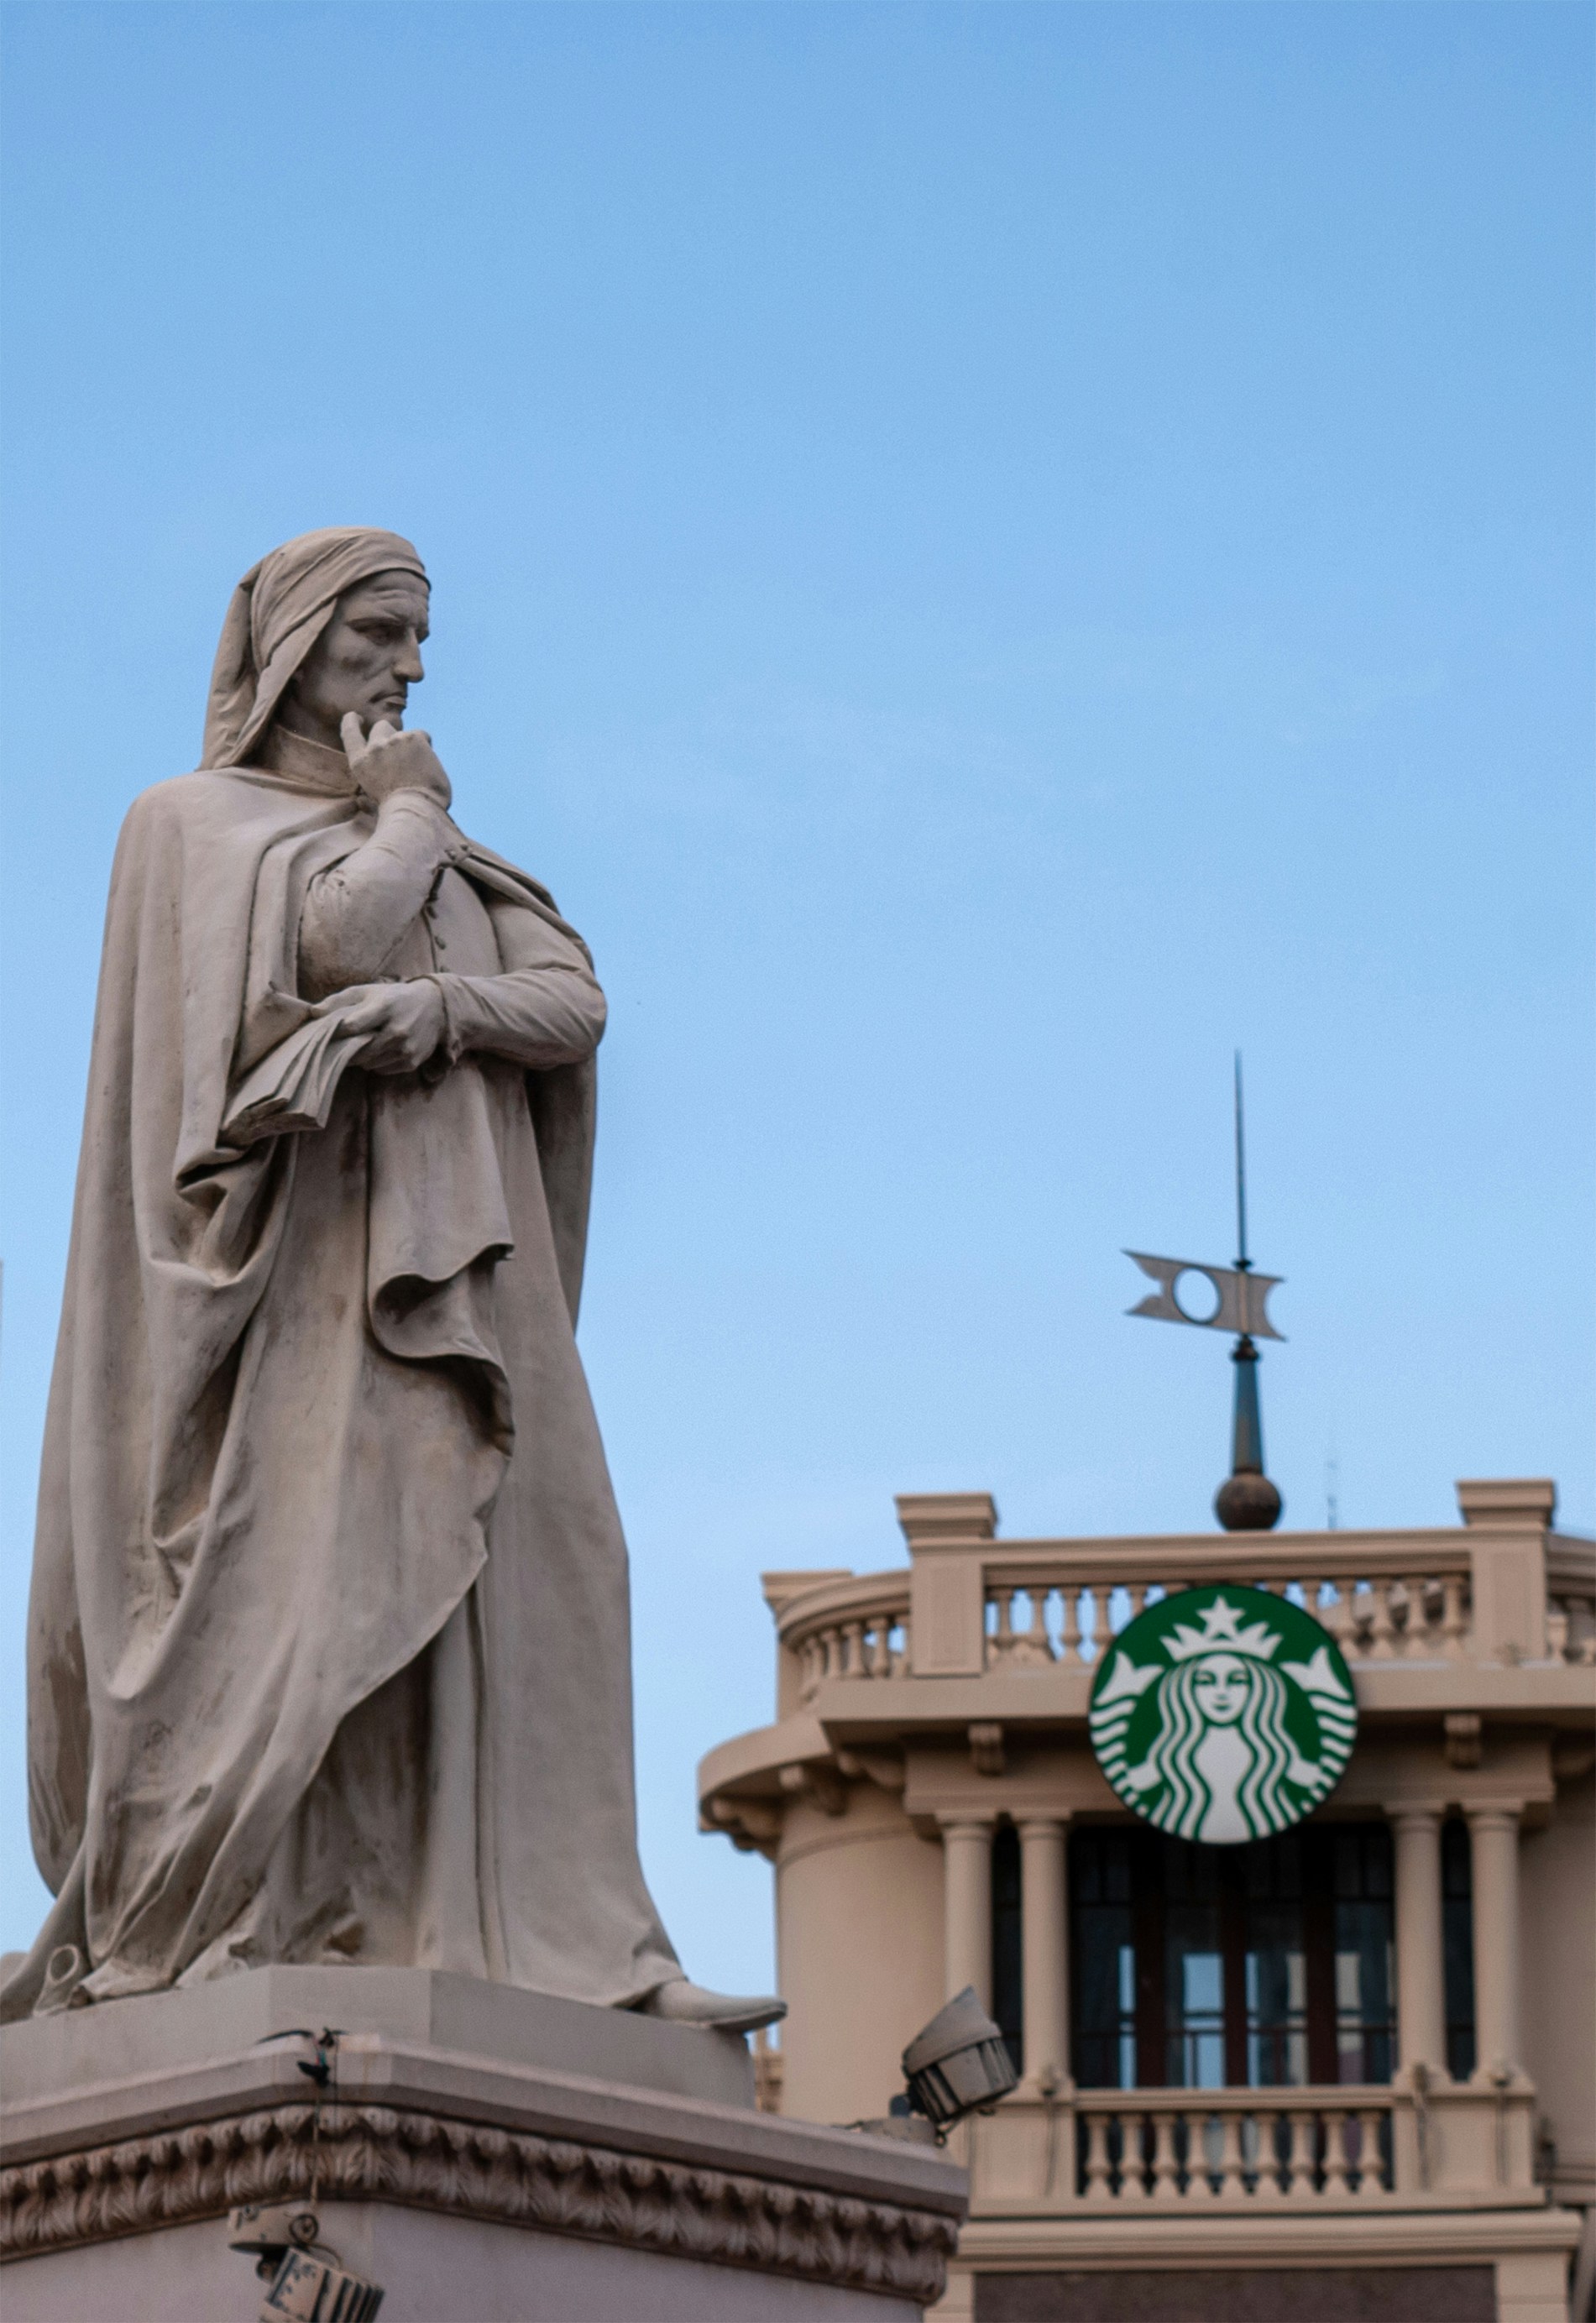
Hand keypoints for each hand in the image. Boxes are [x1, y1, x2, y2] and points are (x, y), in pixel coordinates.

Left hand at [323, 980, 447, 1073]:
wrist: (435, 1007)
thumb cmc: (394, 997)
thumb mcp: (367, 991)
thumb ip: (338, 1000)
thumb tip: (313, 1013)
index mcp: (385, 1007)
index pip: (352, 1026)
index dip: (338, 1032)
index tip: (331, 1033)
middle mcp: (397, 1030)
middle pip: (359, 1051)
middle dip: (347, 1049)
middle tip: (343, 1043)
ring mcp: (406, 1048)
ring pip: (369, 1063)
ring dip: (362, 1057)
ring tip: (364, 1044)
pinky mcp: (412, 1061)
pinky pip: (382, 1069)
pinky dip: (377, 1063)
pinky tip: (380, 1050)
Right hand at [341, 714, 451, 810]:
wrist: (414, 809)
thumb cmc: (397, 810)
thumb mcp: (372, 797)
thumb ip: (373, 781)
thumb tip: (362, 799)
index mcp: (360, 764)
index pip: (350, 733)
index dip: (351, 722)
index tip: (355, 717)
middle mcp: (374, 749)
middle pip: (381, 727)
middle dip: (391, 734)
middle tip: (403, 751)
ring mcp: (393, 741)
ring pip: (405, 733)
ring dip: (412, 744)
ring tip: (419, 767)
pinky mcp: (413, 738)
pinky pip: (423, 735)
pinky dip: (426, 747)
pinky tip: (428, 764)